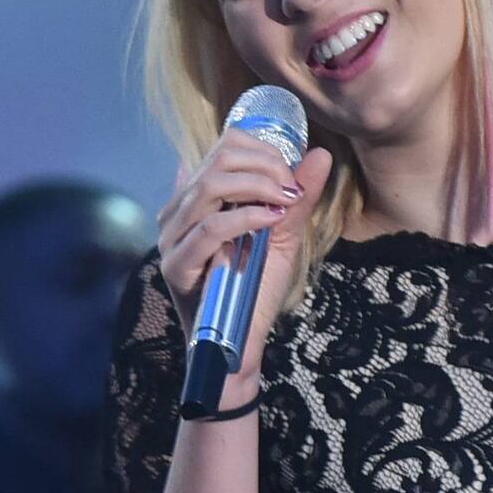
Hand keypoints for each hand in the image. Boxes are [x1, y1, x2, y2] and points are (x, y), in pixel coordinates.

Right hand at [151, 129, 334, 387]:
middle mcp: (178, 212)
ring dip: (257, 187)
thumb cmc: (254, 291)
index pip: (223, 147)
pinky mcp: (177, 266)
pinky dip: (245, 217)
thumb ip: (296, 196)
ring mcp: (172, 239)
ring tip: (285, 202)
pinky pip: (209, 228)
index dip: (263, 150)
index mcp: (198, 199)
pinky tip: (270, 221)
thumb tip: (320, 154)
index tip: (292, 175)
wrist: (237, 345)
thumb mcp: (282, 236)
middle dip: (264, 166)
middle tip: (292, 189)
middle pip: (217, 160)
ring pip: (210, 186)